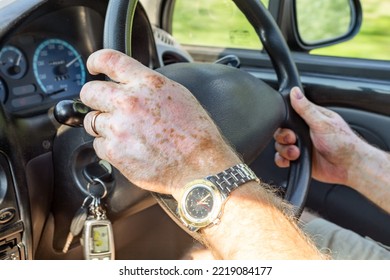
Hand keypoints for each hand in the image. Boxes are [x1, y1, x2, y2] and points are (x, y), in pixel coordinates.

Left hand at [80, 49, 240, 198]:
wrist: (199, 165)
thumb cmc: (195, 133)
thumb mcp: (177, 95)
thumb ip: (149, 86)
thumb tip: (132, 85)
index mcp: (147, 83)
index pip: (109, 60)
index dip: (96, 60)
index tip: (93, 66)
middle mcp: (129, 102)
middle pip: (89, 92)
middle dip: (94, 98)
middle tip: (104, 105)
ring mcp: (119, 128)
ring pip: (92, 121)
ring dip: (103, 125)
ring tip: (124, 133)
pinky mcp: (114, 152)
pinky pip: (98, 145)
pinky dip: (109, 147)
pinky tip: (128, 148)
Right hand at [274, 87, 365, 185]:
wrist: (349, 167)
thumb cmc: (343, 144)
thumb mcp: (322, 123)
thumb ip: (306, 109)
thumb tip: (295, 92)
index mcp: (310, 119)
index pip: (289, 116)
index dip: (284, 122)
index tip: (290, 128)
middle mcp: (304, 132)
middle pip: (281, 131)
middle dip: (284, 138)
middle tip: (293, 140)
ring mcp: (301, 146)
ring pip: (280, 145)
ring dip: (285, 151)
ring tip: (296, 153)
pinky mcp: (299, 159)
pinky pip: (282, 159)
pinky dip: (282, 160)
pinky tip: (290, 160)